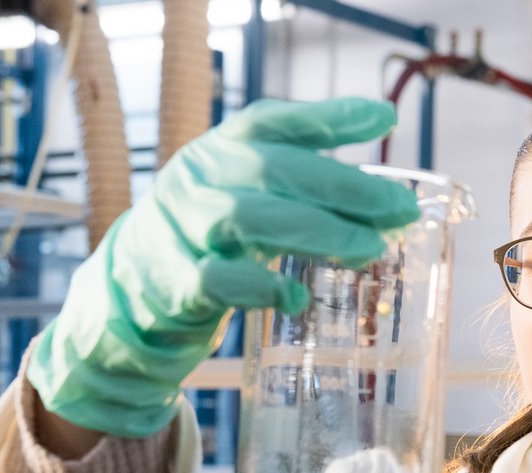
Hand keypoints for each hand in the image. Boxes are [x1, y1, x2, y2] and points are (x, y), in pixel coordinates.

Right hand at [28, 98, 420, 436]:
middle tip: (399, 210)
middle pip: (272, 169)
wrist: (131, 292)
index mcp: (219, 151)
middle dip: (344, 189)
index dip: (329, 116)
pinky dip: (262, 288)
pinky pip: (217, 280)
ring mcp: (180, 229)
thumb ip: (308, 186)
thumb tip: (389, 181)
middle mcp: (197, 179)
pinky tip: (298, 298)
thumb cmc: (210, 238)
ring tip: (369, 249)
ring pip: (248, 218)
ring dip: (317, 232)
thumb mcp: (250, 197)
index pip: (273, 122)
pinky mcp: (172, 284)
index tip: (386, 119)